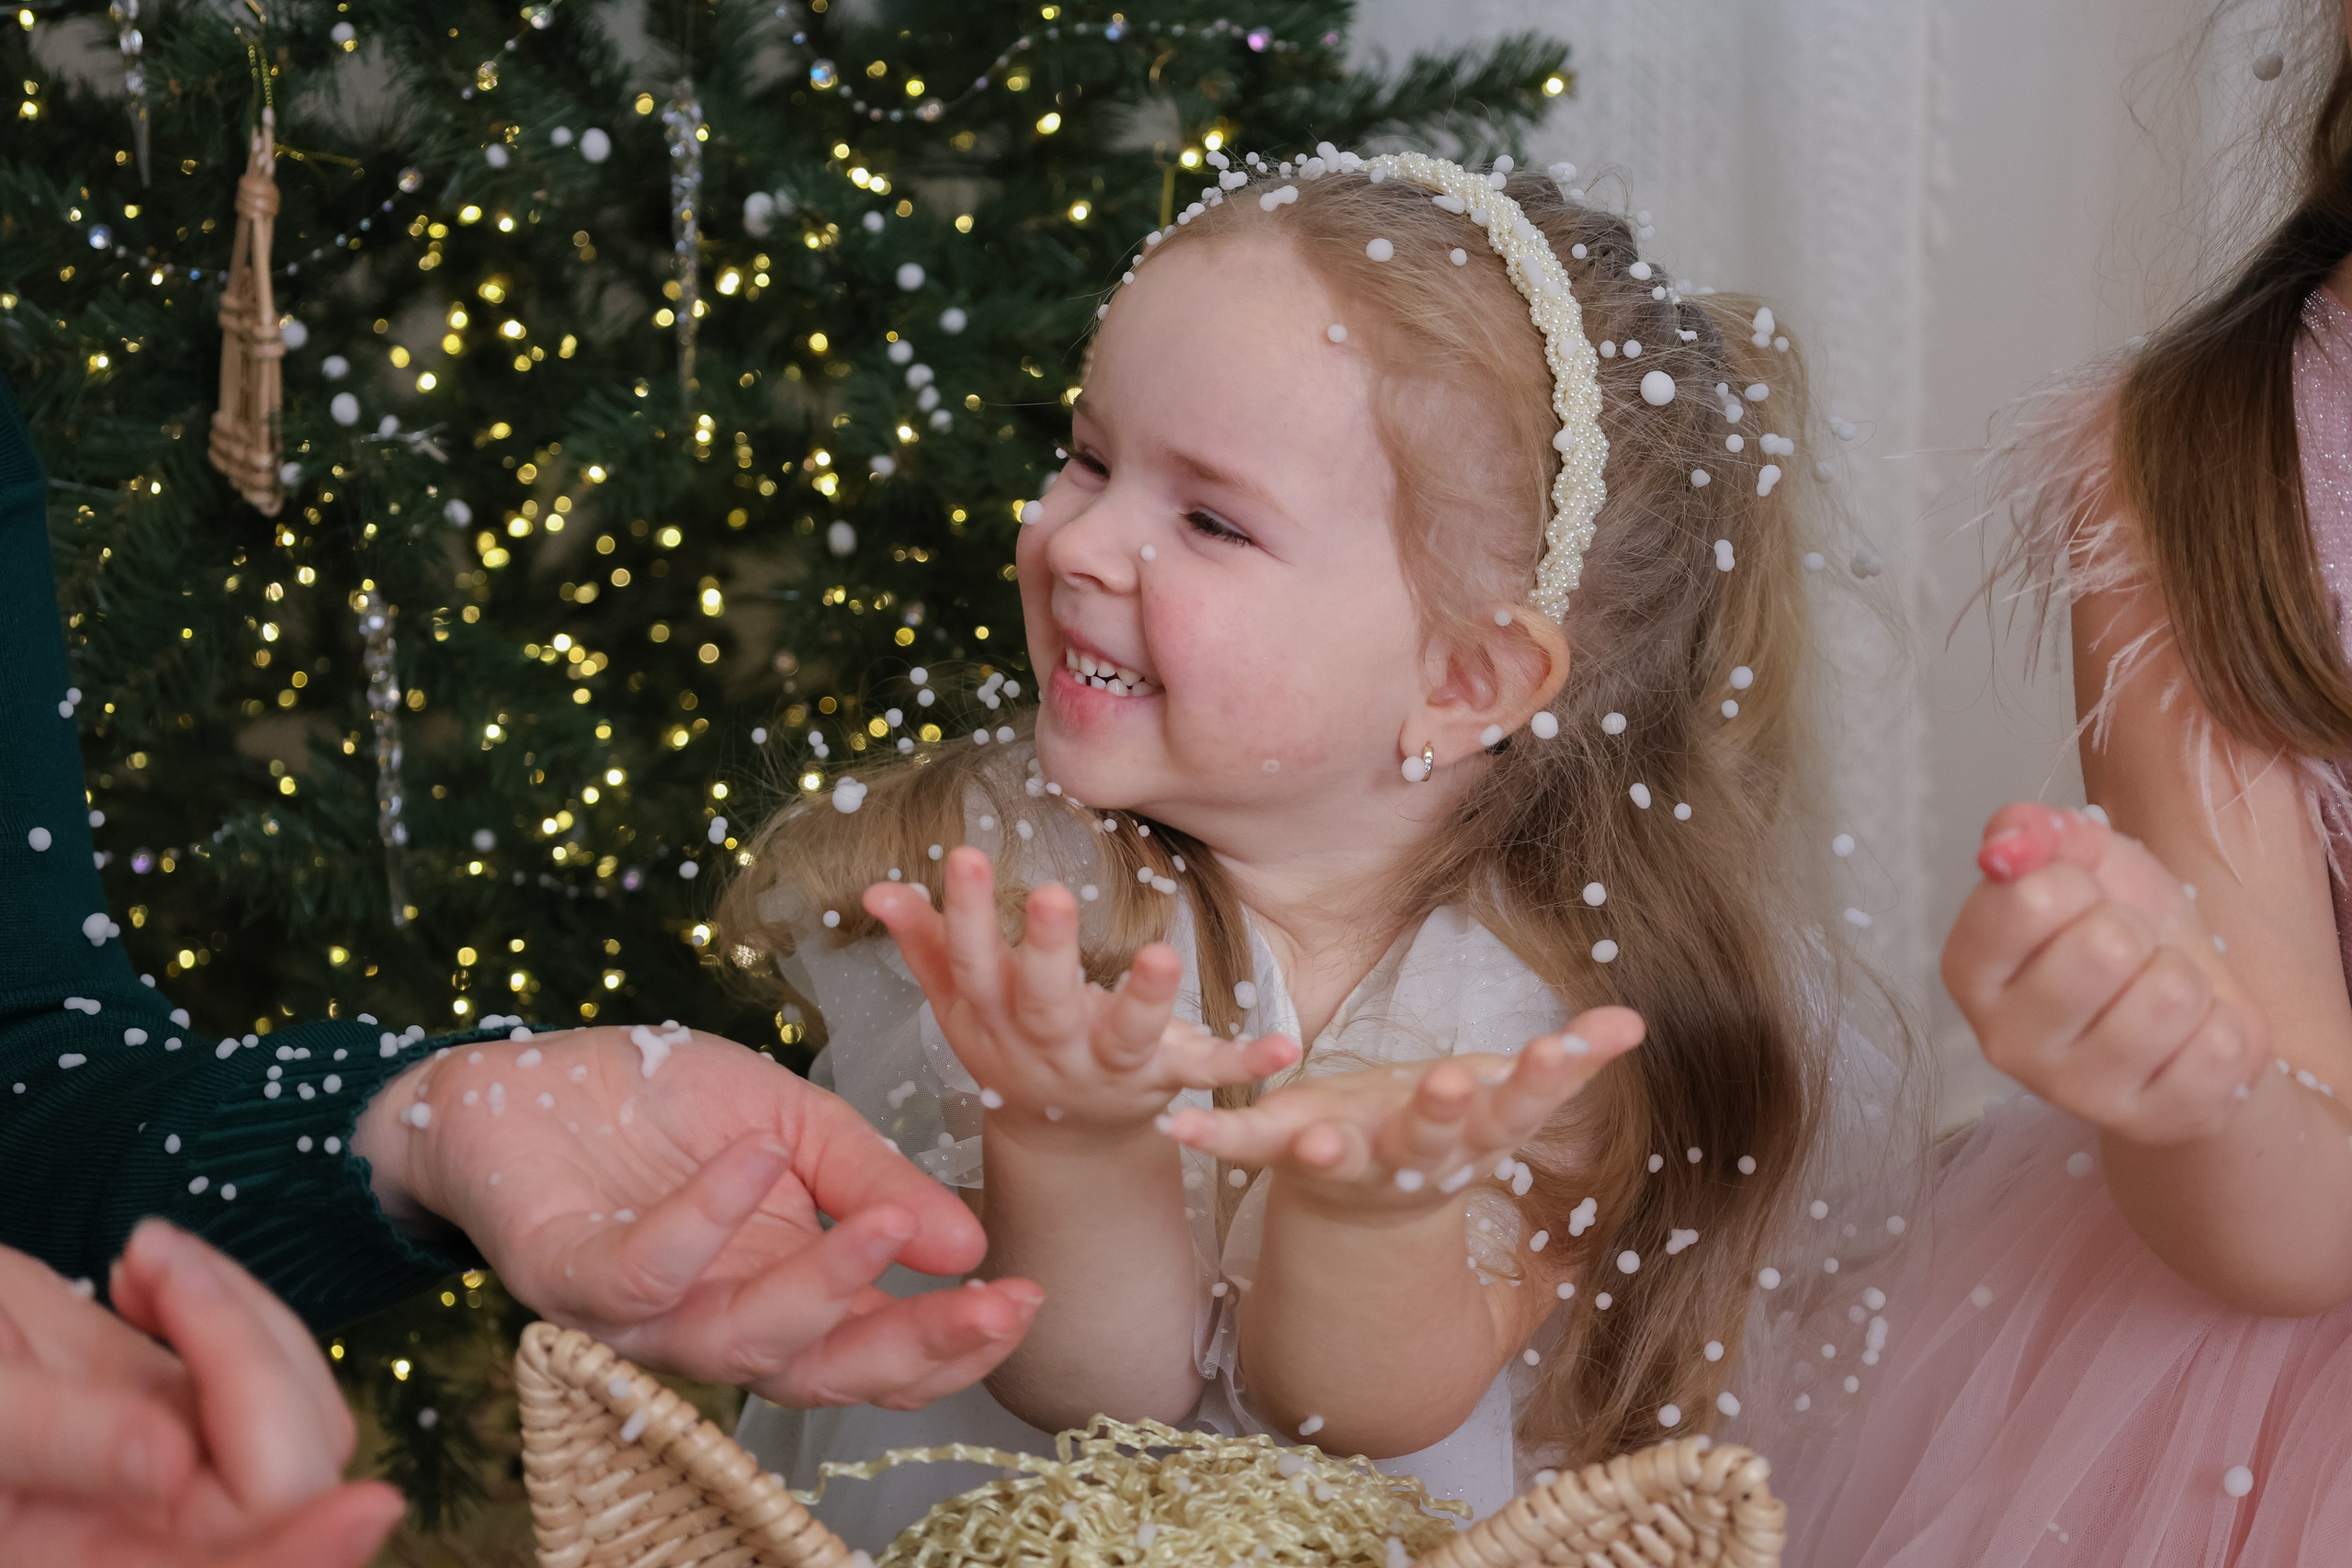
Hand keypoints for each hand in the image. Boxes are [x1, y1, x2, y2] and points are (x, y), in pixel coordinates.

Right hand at [0, 1222, 402, 1567]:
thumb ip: (49, 1440)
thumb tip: (172, 1462)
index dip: (298, 1557)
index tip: (364, 1506)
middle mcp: (147, 1541)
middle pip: (288, 1484)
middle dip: (250, 1358)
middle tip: (149, 1262)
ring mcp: (171, 1477)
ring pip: (299, 1421)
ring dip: (244, 1321)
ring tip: (141, 1258)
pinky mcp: (178, 1412)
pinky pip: (267, 1370)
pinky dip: (232, 1308)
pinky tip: (145, 1271)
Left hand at [354, 1030, 1042, 1410]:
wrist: (529, 1075)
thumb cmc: (665, 1106)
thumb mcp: (796, 1120)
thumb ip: (873, 1176)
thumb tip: (972, 1241)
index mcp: (783, 1293)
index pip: (875, 1354)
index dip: (951, 1344)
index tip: (1024, 1299)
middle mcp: (717, 1324)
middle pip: (823, 1377)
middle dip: (916, 1348)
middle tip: (994, 1303)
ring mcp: (640, 1315)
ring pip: (740, 1343)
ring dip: (825, 1287)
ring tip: (889, 1220)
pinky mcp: (566, 1279)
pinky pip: (644, 1272)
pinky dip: (704, 1220)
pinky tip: (752, 1157)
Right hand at [863, 847, 1299, 1142]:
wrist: (1064, 1138)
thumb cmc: (1010, 1041)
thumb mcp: (961, 1000)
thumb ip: (926, 943)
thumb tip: (878, 889)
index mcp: (993, 1016)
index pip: (971, 963)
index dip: (965, 914)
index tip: (966, 856)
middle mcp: (1048, 1045)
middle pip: (1043, 1001)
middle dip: (1048, 952)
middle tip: (1055, 896)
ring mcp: (1109, 1067)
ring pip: (1124, 1037)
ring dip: (1143, 1000)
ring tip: (1162, 956)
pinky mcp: (1165, 1080)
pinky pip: (1208, 1073)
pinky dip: (1246, 1062)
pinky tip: (1287, 1044)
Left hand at [1162, 1010, 1643, 1215]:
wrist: (1365, 1207)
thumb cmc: (1444, 1132)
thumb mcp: (1508, 1098)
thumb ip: (1567, 1061)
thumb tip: (1639, 1021)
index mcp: (1472, 1136)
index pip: (1521, 1106)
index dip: (1546, 1080)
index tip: (1571, 1049)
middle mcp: (1413, 1156)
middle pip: (1434, 1136)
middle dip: (1440, 1111)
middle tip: (1450, 1085)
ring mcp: (1347, 1160)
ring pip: (1342, 1156)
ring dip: (1330, 1149)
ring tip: (1313, 1138)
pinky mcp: (1282, 1150)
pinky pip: (1245, 1144)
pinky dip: (1213, 1135)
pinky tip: (1178, 1125)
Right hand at [1942, 803, 2267, 1143]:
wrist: (2185, 1011)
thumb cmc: (2123, 931)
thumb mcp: (2083, 862)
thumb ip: (2035, 832)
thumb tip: (2009, 840)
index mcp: (1970, 969)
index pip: (2031, 896)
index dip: (2077, 884)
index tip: (2078, 904)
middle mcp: (2003, 1040)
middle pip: (2104, 946)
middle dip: (2137, 932)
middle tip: (2128, 953)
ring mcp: (2074, 1092)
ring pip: (2168, 995)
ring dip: (2184, 978)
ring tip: (2160, 993)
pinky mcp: (2150, 1122)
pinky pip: (2216, 1048)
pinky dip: (2220, 1027)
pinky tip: (2187, 1038)